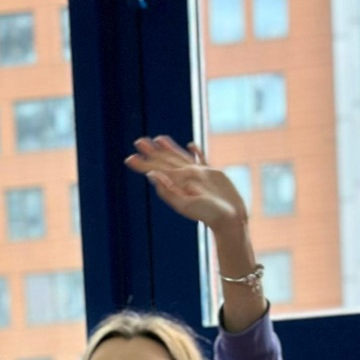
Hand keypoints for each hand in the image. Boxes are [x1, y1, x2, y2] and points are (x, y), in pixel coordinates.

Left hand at [126, 137, 247, 231]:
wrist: (229, 219)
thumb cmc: (208, 214)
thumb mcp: (185, 204)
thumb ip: (168, 190)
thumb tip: (151, 175)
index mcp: (176, 184)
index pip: (156, 170)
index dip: (143, 165)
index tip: (129, 158)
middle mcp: (185, 178)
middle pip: (165, 161)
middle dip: (152, 152)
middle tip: (139, 141)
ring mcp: (198, 175)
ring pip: (180, 157)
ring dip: (169, 148)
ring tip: (159, 139)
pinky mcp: (212, 174)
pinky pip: (201, 159)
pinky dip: (195, 152)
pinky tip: (191, 145)